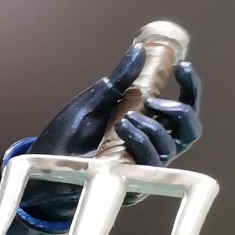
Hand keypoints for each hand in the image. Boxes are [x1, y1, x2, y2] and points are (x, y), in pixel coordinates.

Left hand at [18, 45, 202, 225]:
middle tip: (154, 100)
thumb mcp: (93, 100)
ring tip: (125, 118)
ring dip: (152, 128)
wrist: (43, 162)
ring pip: (169, 148)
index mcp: (147, 123)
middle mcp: (150, 145)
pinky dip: (140, 143)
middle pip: (189, 131)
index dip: (190, 88)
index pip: (182, 109)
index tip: (182, 67)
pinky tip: (123, 129)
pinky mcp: (132, 183)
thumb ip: (119, 80)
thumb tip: (138, 52)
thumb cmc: (67, 134)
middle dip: (180, 111)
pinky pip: (150, 165)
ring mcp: (142, 166)